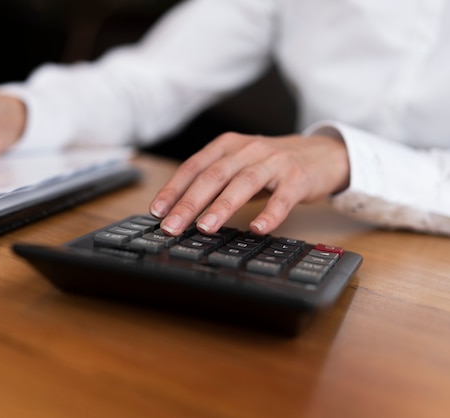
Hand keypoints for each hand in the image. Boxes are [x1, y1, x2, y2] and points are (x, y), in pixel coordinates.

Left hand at [149, 132, 349, 234]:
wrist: (322, 153)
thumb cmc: (271, 164)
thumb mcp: (239, 165)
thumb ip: (214, 182)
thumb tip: (179, 212)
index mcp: (228, 146)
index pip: (194, 166)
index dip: (174, 189)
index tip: (157, 211)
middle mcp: (248, 150)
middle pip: (214, 176)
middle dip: (189, 203)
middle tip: (172, 226)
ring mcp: (274, 162)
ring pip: (243, 183)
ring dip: (222, 207)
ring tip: (205, 228)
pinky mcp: (298, 178)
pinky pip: (283, 197)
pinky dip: (270, 214)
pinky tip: (257, 229)